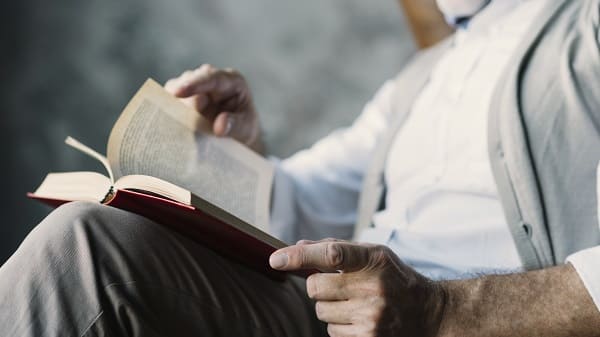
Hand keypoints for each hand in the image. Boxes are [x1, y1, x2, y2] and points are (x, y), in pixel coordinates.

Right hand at [164, 64, 261, 151]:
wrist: (237, 136)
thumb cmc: (244, 129)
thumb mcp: (246, 129)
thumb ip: (235, 125)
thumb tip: (220, 126)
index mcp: (231, 81)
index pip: (212, 78)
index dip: (194, 84)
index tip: (178, 92)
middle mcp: (210, 79)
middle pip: (189, 80)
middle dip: (181, 95)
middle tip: (180, 114)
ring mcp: (195, 87)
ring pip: (175, 89)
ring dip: (174, 105)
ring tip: (178, 122)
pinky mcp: (183, 98)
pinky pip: (169, 101)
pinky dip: (168, 111)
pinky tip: (168, 123)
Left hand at [269, 239, 445, 336]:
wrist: (428, 313)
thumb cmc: (394, 277)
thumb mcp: (373, 254)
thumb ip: (336, 248)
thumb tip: (298, 246)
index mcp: (373, 260)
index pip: (331, 254)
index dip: (300, 255)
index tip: (276, 259)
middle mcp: (373, 288)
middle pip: (316, 287)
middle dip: (318, 286)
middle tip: (337, 285)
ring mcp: (371, 316)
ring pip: (321, 312)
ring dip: (329, 307)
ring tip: (355, 303)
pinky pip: (331, 332)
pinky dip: (339, 325)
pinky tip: (359, 318)